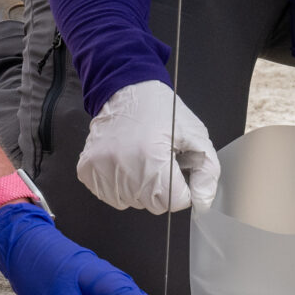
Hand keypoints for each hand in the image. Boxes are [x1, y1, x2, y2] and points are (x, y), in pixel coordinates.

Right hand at [76, 80, 220, 214]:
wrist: (125, 89)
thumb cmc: (160, 110)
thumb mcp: (196, 135)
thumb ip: (207, 172)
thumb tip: (202, 202)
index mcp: (152, 158)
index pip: (174, 201)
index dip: (181, 188)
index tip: (176, 169)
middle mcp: (123, 167)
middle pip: (152, 204)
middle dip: (161, 188)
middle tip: (159, 160)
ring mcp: (101, 169)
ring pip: (131, 202)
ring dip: (139, 187)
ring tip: (140, 159)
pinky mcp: (87, 169)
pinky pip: (110, 195)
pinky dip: (119, 185)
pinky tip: (124, 163)